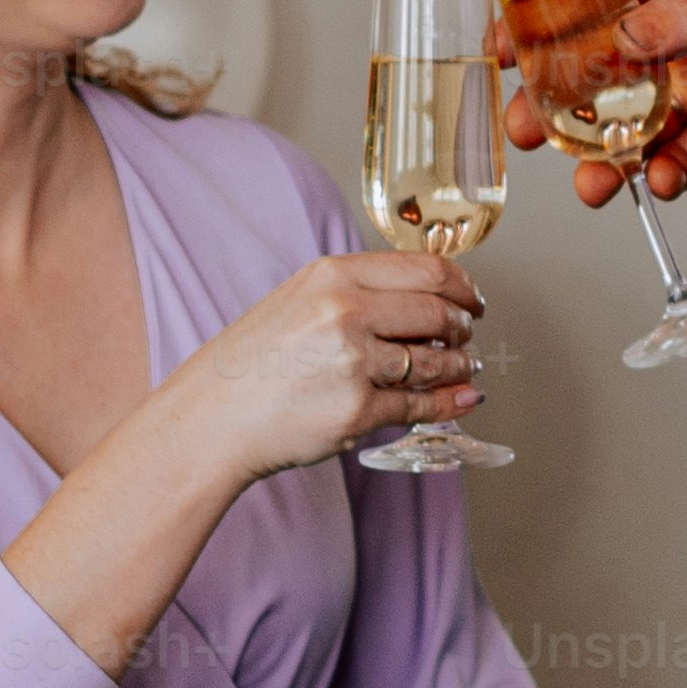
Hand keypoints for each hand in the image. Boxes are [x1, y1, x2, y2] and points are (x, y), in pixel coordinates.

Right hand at [151, 247, 480, 478]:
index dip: (462, 286)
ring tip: (463, 367)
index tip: (473, 299)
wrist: (213, 417)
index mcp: (334, 275)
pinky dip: (448, 402)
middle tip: (467, 335)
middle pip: (438, 313)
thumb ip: (360, 292)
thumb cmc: (254, 361)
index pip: (426, 270)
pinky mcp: (357, 410)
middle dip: (462, 327)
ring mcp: (354, 363)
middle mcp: (346, 312)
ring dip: (459, 366)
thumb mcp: (301, 299)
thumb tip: (430, 299)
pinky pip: (419, 404)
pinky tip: (460, 399)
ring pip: (433, 361)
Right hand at [501, 0, 686, 202]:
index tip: (503, 47)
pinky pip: (680, 161)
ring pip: (626, 126)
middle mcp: (676, 37)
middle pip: (590, 69)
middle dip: (551, 101)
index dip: (540, 17)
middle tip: (524, 130)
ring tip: (586, 181)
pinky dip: (660, 178)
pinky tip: (655, 183)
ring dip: (598, 153)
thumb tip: (629, 32)